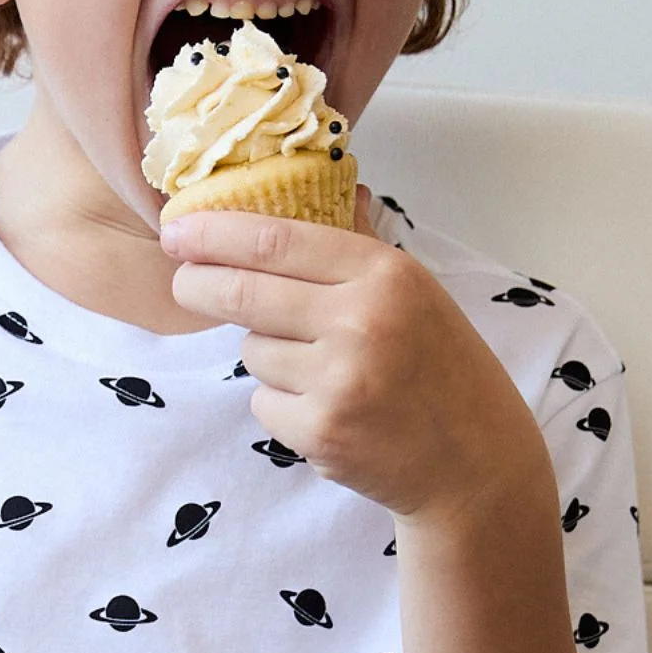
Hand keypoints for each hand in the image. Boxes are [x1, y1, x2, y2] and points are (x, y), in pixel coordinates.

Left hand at [161, 202, 547, 524]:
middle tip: (184, 282)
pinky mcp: (321, 431)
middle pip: (242, 293)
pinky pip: (263, 403)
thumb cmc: (442, 369)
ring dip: (268, 357)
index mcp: (383, 275)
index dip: (213, 234)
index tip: (176, 230)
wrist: (475, 461)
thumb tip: (322, 191)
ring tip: (322, 371)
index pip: (274, 241)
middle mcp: (361, 321)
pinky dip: (282, 406)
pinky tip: (328, 410)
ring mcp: (340, 380)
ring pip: (252, 352)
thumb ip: (357, 247)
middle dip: (198, 285)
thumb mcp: (415, 292)